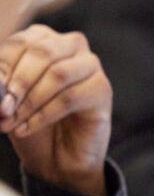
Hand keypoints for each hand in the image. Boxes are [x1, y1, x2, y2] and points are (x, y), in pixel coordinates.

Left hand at [0, 25, 113, 195]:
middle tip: (3, 108)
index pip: (21, 42)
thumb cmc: (28, 119)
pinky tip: (26, 129)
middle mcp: (70, 45)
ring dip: (30, 101)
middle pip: (43, 52)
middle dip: (18, 82)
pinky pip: (70, 97)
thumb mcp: (4, 99)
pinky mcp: (102, 90)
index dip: (3, 65)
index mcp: (42, 39)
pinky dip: (43, 116)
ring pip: (58, 74)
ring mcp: (90, 66)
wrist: (55, 156)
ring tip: (12, 122)